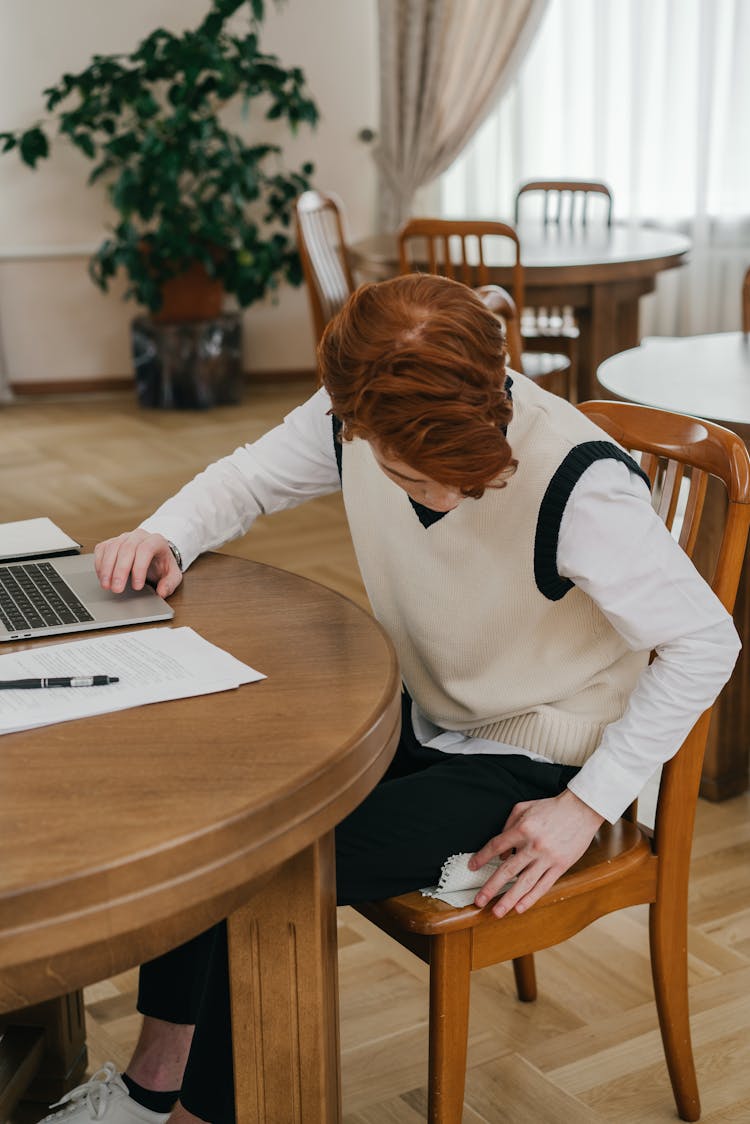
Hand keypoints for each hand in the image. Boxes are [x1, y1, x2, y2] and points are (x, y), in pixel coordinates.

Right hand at [94, 530, 181, 597]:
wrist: (154, 555)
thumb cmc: (162, 564)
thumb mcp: (173, 575)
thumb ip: (170, 583)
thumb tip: (162, 592)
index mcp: (156, 541)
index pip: (146, 550)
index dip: (139, 568)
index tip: (137, 586)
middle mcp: (139, 536)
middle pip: (126, 549)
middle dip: (120, 571)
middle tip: (117, 589)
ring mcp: (124, 537)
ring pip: (112, 548)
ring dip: (107, 568)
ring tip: (107, 585)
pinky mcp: (112, 542)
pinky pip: (102, 549)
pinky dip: (100, 564)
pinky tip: (102, 577)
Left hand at [468, 788, 603, 917]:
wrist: (581, 810)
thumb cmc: (551, 808)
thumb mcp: (523, 808)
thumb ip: (508, 826)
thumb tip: (500, 853)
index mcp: (523, 828)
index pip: (496, 846)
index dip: (482, 857)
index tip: (472, 867)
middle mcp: (533, 845)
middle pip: (507, 870)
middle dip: (491, 887)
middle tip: (478, 901)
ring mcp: (548, 858)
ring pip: (524, 883)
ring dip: (508, 899)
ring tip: (497, 912)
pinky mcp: (561, 866)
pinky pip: (543, 885)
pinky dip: (531, 898)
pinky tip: (520, 907)